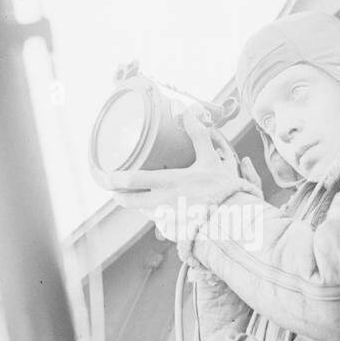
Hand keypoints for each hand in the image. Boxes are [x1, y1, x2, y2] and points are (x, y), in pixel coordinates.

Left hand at [104, 114, 259, 219]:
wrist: (237, 222)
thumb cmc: (224, 189)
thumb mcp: (210, 158)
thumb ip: (197, 134)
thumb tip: (187, 109)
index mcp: (169, 182)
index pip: (130, 180)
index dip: (111, 178)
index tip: (102, 174)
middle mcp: (163, 203)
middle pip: (127, 201)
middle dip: (117, 194)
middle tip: (113, 187)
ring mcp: (167, 219)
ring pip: (142, 211)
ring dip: (138, 204)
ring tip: (139, 195)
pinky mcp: (173, 231)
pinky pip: (159, 221)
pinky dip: (158, 214)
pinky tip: (165, 209)